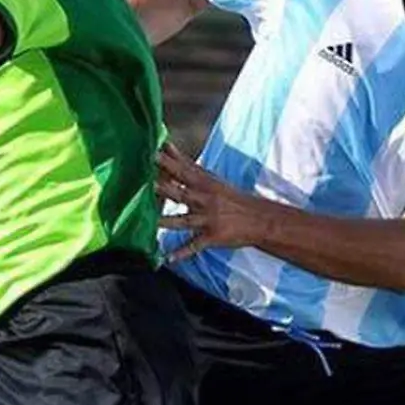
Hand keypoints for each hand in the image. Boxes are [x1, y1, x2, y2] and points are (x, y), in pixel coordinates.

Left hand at [156, 142, 259, 261]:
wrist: (259, 219)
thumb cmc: (230, 197)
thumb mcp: (210, 178)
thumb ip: (186, 164)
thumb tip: (167, 145)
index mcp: (203, 184)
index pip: (181, 171)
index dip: (166, 163)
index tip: (150, 153)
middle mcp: (204, 200)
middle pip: (180, 193)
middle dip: (163, 189)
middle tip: (145, 183)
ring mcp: (207, 220)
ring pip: (184, 221)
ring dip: (167, 221)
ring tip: (151, 222)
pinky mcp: (212, 237)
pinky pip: (194, 246)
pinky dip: (182, 253)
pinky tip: (168, 259)